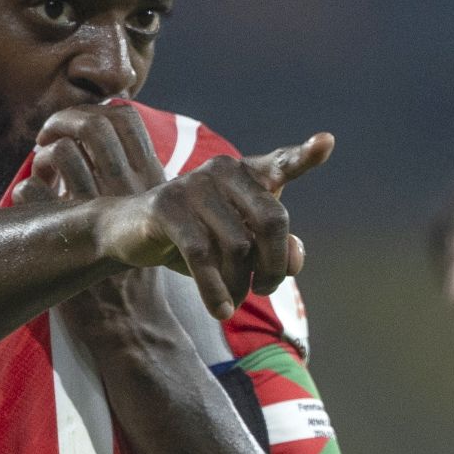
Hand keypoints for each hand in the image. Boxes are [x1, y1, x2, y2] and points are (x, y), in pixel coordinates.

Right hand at [14, 103, 332, 320]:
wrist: (127, 235)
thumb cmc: (193, 239)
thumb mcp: (237, 247)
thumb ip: (273, 249)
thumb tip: (295, 257)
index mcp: (244, 173)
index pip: (281, 164)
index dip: (304, 156)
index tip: (325, 143)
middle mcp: (221, 170)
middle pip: (272, 220)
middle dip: (275, 265)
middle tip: (266, 289)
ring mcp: (192, 185)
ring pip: (238, 245)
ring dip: (241, 284)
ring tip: (234, 300)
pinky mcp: (166, 208)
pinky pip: (203, 255)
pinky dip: (216, 290)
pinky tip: (221, 310)